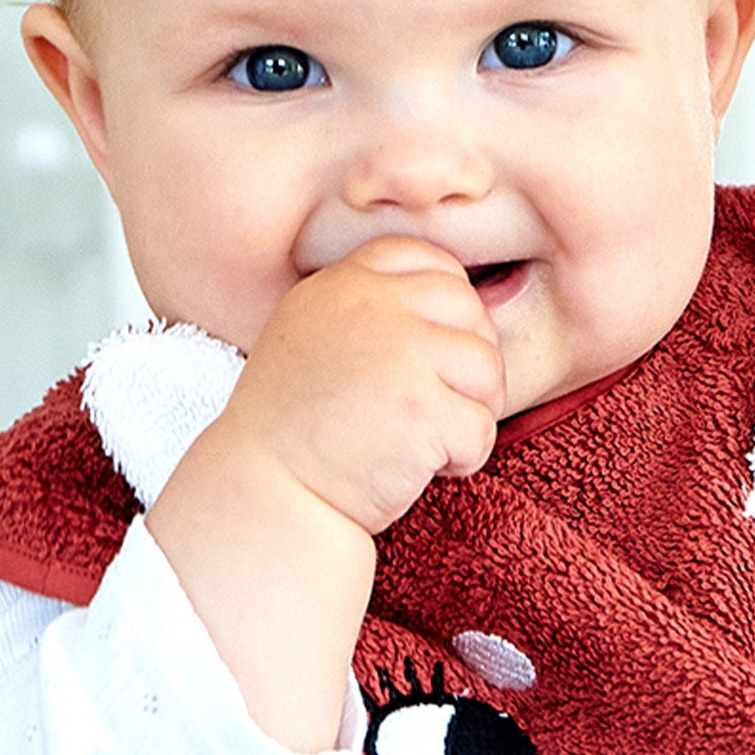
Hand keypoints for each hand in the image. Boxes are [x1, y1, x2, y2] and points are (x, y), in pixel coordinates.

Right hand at [224, 235, 505, 534]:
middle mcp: (371, 306)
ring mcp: (400, 354)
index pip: (429, 258)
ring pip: (487, 367)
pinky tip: (422, 468)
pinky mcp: (422, 409)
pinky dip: (465, 458)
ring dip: (470, 411)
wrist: (266, 495)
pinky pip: (483, 427)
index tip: (434, 351)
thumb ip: (368, 307)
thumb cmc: (295, 429)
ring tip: (427, 439)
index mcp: (343, 284)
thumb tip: (459, 301)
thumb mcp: (311, 336)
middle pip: (471, 308)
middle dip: (470, 361)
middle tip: (438, 404)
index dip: (452, 302)